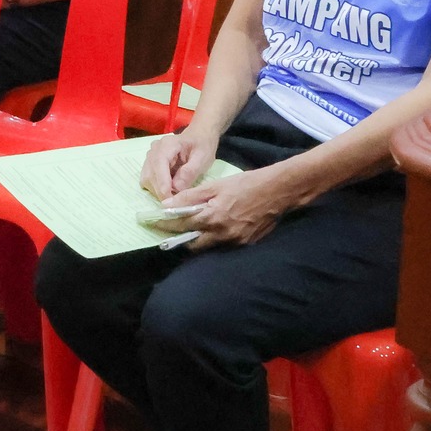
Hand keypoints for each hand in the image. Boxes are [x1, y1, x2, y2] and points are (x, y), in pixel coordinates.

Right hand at [139, 128, 217, 201]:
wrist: (198, 137)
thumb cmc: (202, 146)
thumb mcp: (202, 158)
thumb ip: (190, 171)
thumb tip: (176, 187)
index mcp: (168, 144)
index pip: (159, 163)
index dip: (162, 182)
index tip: (169, 197)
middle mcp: (154, 150)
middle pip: (151, 174)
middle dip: (161, 190)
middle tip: (177, 202)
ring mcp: (149, 157)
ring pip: (147, 179)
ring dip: (158, 191)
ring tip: (175, 195)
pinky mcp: (149, 165)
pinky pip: (148, 180)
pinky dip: (157, 189)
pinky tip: (169, 191)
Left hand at [166, 166, 298, 249]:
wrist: (279, 192)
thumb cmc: (246, 184)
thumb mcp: (216, 185)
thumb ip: (190, 197)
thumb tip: (166, 205)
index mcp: (213, 217)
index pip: (181, 225)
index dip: (164, 225)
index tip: (151, 223)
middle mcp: (222, 234)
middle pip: (192, 244)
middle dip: (180, 238)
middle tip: (171, 229)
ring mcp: (235, 242)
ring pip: (208, 246)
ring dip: (197, 239)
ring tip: (190, 228)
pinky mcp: (245, 244)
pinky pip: (223, 245)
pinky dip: (214, 238)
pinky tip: (212, 228)